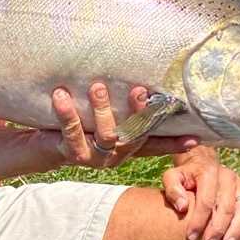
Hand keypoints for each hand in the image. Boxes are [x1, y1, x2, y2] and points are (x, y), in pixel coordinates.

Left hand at [51, 83, 194, 168]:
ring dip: (103, 109)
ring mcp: (95, 157)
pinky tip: (61, 95)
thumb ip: (122, 110)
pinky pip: (72, 132)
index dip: (174, 143)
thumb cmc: (81, 125)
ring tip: (97, 87)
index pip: (154, 143)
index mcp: (126, 146)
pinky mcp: (72, 154)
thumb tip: (142, 82)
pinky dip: (68, 112)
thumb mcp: (104, 118)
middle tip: (139, 90)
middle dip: (138, 113)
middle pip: (133, 135)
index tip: (195, 139)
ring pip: (106, 135)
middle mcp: (115, 155)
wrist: (45, 146)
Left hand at [162, 147, 239, 239]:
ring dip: (237, 229)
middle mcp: (228, 176)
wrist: (202, 166)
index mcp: (208, 172)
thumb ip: (172, 188)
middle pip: (226, 207)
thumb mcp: (172, 177)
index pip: (206, 201)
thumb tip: (182, 207)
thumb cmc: (185, 177)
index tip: (191, 236)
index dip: (198, 221)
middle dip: (218, 228)